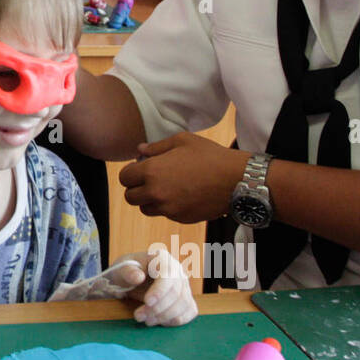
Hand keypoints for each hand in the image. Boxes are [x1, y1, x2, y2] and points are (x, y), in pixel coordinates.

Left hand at [105, 246, 196, 326]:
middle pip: (176, 292)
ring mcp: (184, 284)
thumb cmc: (126, 273)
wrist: (130, 280)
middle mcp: (177, 269)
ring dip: (165, 316)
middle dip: (158, 308)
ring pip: (184, 303)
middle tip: (139, 316)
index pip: (168, 276)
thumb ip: (128, 272)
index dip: (160, 291)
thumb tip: (138, 277)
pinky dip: (177, 319)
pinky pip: (190, 310)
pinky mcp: (186, 298)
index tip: (147, 302)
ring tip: (146, 320)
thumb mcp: (121, 270)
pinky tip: (161, 322)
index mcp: (162, 258)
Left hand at [118, 132, 250, 224]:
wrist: (236, 180)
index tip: (139, 169)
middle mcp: (155, 193)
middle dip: (136, 188)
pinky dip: (167, 207)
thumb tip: (139, 150)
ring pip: (145, 209)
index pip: (124, 178)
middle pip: (130, 197)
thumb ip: (156, 147)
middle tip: (149, 180)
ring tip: (165, 188)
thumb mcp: (182, 141)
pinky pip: (165, 214)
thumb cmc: (209, 156)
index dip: (130, 172)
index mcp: (151, 171)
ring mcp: (168, 209)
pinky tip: (182, 195)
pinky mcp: (180, 218)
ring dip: (149, 200)